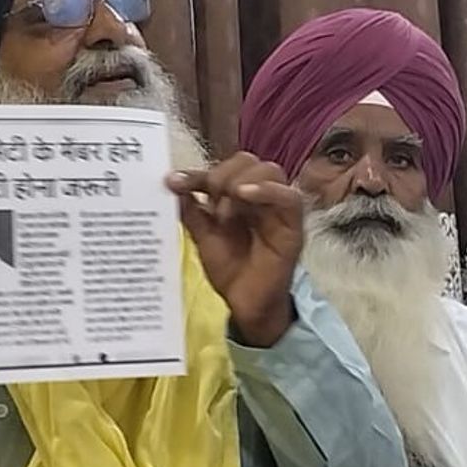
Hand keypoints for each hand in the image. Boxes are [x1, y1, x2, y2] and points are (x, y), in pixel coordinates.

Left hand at [167, 153, 302, 347]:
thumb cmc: (231, 270)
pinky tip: (244, 195)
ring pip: (270, 171)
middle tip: (209, 197)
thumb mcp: (203, 238)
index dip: (197, 172)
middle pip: (248, 161)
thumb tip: (174, 185)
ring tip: (226, 199)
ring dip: (242, 179)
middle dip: (222, 173)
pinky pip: (289, 196)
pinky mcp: (293, 224)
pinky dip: (268, 190)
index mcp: (238, 197)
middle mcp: (260, 197)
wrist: (246, 304)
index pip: (222, 170)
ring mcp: (278, 208)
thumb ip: (192, 212)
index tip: (173, 182)